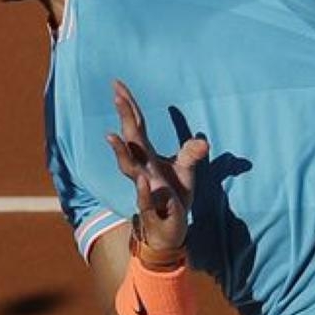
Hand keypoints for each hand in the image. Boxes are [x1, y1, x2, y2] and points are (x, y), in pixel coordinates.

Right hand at [106, 80, 209, 250]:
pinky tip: (142, 181)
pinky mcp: (152, 207)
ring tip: (112, 135)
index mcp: (147, 155)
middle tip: (117, 95)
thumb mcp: (186, 172)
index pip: (136, 125)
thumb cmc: (173, 198)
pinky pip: (144, 198)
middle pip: (130, 138)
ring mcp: (143, 186)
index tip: (118, 85)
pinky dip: (141, 190)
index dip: (128, 106)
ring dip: (120, 151)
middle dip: (124, 117)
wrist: (170, 230)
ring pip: (128, 166)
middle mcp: (141, 167)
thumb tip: (203, 141)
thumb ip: (190, 154)